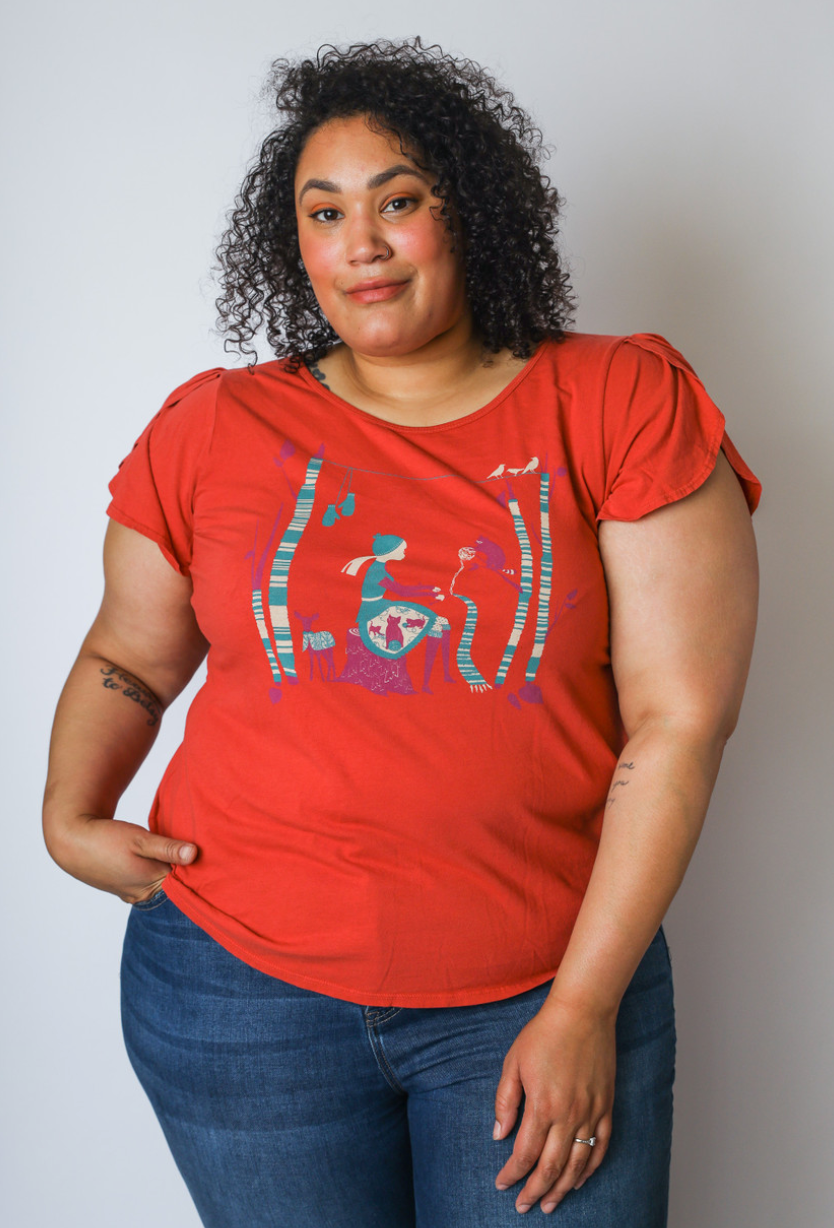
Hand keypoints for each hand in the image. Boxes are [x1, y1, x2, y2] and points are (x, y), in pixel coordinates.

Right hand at [47, 814, 197, 903]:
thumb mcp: (140, 839)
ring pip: (160, 882)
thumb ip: (168, 848)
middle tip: (196, 849)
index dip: (197, 866)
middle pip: (174, 884)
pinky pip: (148, 881)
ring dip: (168, 868)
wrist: (72, 841)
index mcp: (151, 885)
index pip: (186, 881)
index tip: (207, 853)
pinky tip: (156, 858)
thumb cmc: (106, 839)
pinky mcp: (124, 887)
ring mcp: (132, 893)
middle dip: (184, 869)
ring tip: (177, 852)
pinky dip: (154, 870)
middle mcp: (143, 894)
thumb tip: (194, 854)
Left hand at [493, 997, 615, 1213]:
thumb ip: (505, 1101)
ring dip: (562, 1188)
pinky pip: (601, 1147)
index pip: (524, 1154)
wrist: (582, 1012)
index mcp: (542, 1105)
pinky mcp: (607, 1107)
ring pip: (578, 1164)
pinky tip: (579, 1180)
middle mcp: (569, 1115)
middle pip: (551, 1167)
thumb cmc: (544, 1034)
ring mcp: (591, 1112)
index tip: (502, 1184)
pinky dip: (590, 1169)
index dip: (512, 1174)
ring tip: (550, 1204)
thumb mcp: (513, 1062)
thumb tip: (499, 1134)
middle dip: (535, 1192)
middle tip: (524, 1207)